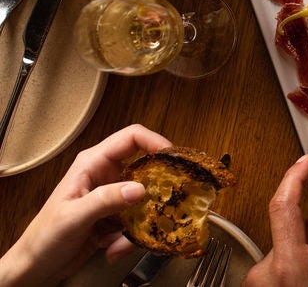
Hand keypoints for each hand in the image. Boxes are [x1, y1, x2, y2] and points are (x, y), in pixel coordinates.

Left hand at [0, 124, 172, 286]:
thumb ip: (106, 200)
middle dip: (156, 190)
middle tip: (168, 203)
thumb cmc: (44, 237)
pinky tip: (113, 249)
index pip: (131, 138)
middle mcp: (105, 176)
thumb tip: (140, 189)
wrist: (34, 268)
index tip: (173, 159)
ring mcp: (112, 197)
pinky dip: (130, 238)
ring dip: (141, 222)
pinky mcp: (115, 217)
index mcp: (93, 164)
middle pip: (145, 169)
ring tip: (123, 240)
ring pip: (144, 200)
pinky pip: (137, 222)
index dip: (155, 142)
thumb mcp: (74, 216)